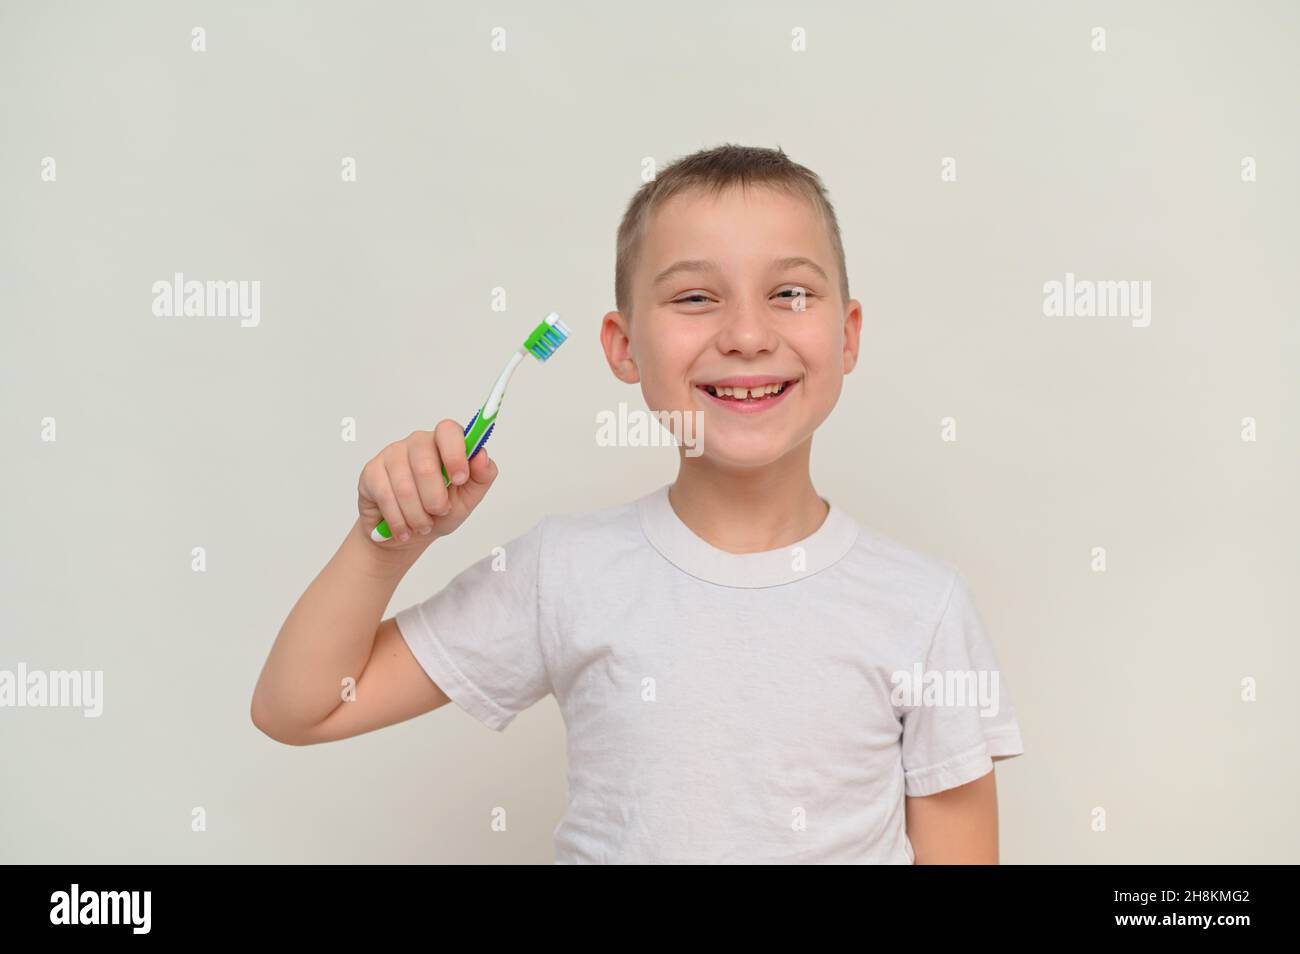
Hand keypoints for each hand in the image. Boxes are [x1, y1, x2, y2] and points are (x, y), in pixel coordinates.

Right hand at [357, 420, 498, 548]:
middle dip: (435, 499)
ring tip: (422, 525)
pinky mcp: (371, 471)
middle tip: (439, 512)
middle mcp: (417, 442)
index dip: (455, 454)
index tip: (459, 480)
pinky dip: (399, 520)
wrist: (408, 534)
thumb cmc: (440, 511)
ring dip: (417, 515)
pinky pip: (386, 497)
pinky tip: (404, 528)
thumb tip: (482, 455)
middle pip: (425, 465)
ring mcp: (391, 454)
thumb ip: (482, 476)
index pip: (448, 430)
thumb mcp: (468, 498)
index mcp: (444, 443)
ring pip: (405, 487)